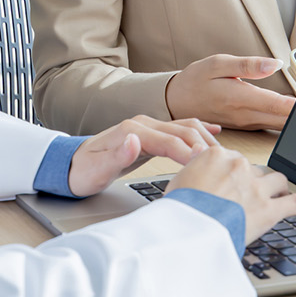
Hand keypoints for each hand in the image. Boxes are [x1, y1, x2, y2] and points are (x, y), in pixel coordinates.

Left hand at [68, 116, 220, 196]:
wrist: (71, 166)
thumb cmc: (83, 172)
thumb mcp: (95, 171)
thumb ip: (116, 156)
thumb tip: (135, 141)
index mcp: (133, 130)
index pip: (170, 140)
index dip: (190, 153)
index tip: (206, 166)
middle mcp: (143, 124)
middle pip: (183, 131)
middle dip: (205, 146)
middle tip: (224, 164)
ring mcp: (148, 126)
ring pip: (185, 127)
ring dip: (205, 139)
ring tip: (223, 155)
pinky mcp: (152, 133)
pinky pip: (181, 128)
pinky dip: (200, 131)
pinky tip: (215, 134)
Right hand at [165, 54, 295, 130]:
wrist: (175, 101)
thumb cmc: (196, 79)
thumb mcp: (218, 63)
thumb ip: (248, 65)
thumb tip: (275, 63)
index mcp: (240, 98)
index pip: (277, 105)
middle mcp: (245, 115)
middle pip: (282, 119)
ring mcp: (246, 123)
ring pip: (278, 124)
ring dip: (295, 120)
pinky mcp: (245, 125)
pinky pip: (270, 125)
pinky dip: (285, 121)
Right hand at [167, 147, 295, 247]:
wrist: (187, 230)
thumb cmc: (178, 211)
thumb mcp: (177, 182)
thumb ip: (194, 167)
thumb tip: (199, 157)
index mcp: (217, 155)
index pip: (233, 159)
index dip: (234, 173)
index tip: (232, 182)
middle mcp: (240, 166)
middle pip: (255, 170)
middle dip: (253, 183)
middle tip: (248, 197)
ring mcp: (257, 187)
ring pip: (277, 181)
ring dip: (278, 189)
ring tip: (279, 196)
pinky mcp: (269, 210)